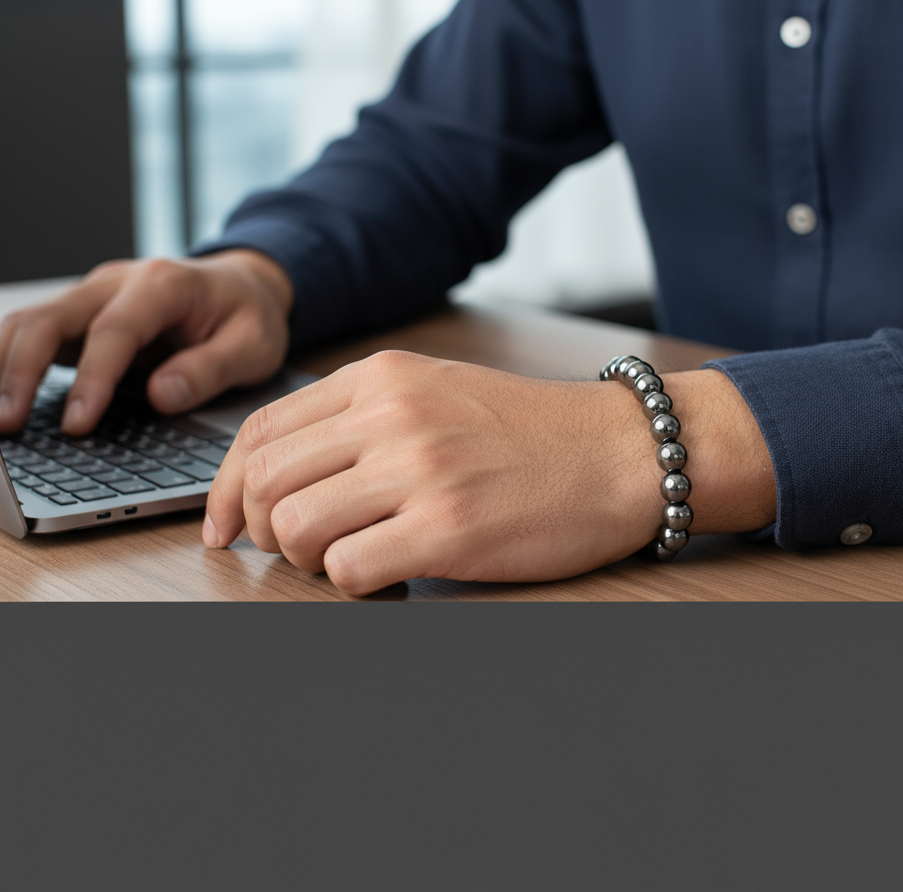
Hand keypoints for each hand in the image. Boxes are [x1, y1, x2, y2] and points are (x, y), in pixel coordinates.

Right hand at [0, 250, 293, 434]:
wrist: (244, 286)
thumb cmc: (250, 317)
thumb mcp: (254, 345)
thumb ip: (210, 369)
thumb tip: (160, 396)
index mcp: (164, 284)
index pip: (114, 331)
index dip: (92, 379)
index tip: (77, 425)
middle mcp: (117, 283)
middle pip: (50, 319)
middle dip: (20, 371)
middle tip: (8, 424)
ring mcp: (93, 297)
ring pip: (29, 322)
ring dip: (2, 367)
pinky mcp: (81, 317)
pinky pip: (33, 334)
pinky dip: (8, 362)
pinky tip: (0, 397)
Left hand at [204, 352, 775, 594]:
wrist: (621, 451)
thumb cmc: (532, 429)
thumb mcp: (437, 390)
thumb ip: (361, 417)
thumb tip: (283, 472)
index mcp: (381, 378)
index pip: (261, 428)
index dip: (224, 485)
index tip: (223, 523)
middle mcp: (390, 417)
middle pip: (264, 480)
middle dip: (261, 528)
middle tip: (293, 548)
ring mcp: (419, 471)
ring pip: (293, 527)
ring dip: (307, 558)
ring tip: (349, 557)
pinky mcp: (447, 530)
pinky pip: (348, 570)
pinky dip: (354, 582)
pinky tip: (390, 571)